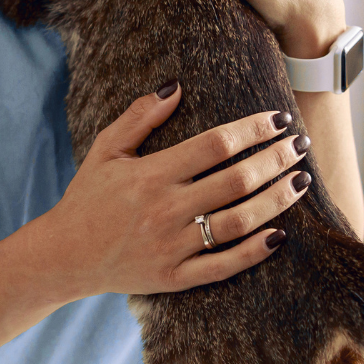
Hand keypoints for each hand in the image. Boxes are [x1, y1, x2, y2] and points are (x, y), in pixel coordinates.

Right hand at [34, 83, 310, 299]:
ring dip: (276, 201)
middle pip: (236, 180)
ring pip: (238, 222)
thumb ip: (138, 116)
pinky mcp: (174, 277)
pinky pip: (223, 265)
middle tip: (300, 145)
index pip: (214, 145)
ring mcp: (171, 246)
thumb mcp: (104, 150)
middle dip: (275, 160)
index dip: (252, 129)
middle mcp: (164, 209)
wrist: (63, 255)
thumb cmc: (87, 197)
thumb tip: (176, 86)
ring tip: (300, 181)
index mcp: (150, 174)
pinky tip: (280, 235)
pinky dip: (254, 251)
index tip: (279, 119)